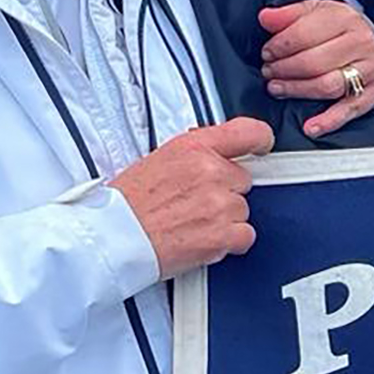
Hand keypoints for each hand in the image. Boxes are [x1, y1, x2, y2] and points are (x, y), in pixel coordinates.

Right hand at [111, 117, 272, 279]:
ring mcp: (218, 203)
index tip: (261, 148)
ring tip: (191, 223)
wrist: (112, 238)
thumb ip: (196, 155)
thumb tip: (217, 157)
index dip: (260, 140)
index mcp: (194, 147)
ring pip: (242, 210)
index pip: (247, 132)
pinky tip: (202, 240)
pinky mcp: (221, 234)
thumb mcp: (160, 159)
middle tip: (194, 204)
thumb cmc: (128, 204)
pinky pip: (245, 236)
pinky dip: (229, 242)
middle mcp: (210, 171)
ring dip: (224, 219)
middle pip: (243, 180)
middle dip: (225, 193)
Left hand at [258, 0, 373, 137]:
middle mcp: (362, 41)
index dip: (279, 47)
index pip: (305, 34)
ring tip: (280, 89)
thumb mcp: (313, 11)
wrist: (367, 39)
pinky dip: (329, 121)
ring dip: (298, 91)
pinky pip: (351, 109)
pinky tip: (311, 127)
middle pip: (315, 62)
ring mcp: (371, 67)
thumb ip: (288, 14)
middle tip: (270, 72)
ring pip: (328, 86)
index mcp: (345, 18)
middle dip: (285, 70)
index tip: (267, 53)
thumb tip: (266, 17)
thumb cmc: (337, 28)